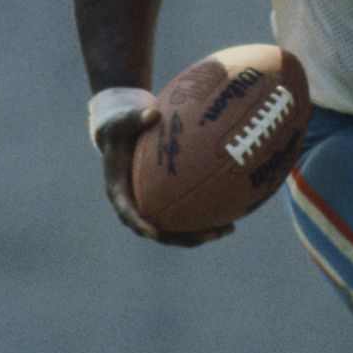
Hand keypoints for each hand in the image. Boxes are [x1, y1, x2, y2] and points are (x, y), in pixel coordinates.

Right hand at [96, 106, 234, 248]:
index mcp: (120, 191)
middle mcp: (136, 205)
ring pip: (177, 228)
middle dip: (183, 238)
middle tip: (207, 236)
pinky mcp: (167, 201)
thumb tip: (154, 114)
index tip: (154, 233)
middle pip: (159, 231)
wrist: (121, 135)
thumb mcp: (123, 121)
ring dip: (202, 233)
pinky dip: (206, 216)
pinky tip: (232, 211)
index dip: (141, 225)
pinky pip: (187, 213)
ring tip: (229, 229)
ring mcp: (153, 206)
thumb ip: (135, 118)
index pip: (128, 214)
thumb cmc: (120, 127)